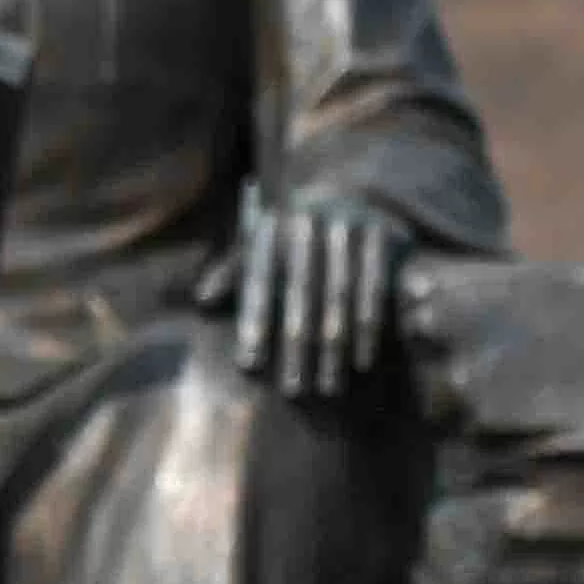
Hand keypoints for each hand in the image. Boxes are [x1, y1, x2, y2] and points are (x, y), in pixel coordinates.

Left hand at [199, 188, 408, 400]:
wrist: (350, 191)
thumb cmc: (292, 235)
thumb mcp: (260, 247)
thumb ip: (233, 273)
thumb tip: (203, 300)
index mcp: (274, 226)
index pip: (259, 281)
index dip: (254, 323)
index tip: (249, 366)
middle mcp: (310, 222)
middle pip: (300, 294)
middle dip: (296, 346)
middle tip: (292, 392)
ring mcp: (348, 226)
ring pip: (339, 296)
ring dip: (334, 346)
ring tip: (329, 389)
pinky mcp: (380, 236)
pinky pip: (375, 289)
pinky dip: (369, 328)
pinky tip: (363, 361)